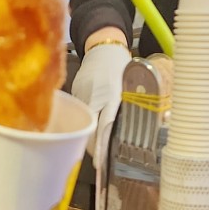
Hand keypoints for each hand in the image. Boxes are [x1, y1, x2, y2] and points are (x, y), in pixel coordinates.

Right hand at [71, 40, 130, 171]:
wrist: (102, 47)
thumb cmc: (120, 66)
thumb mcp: (128, 86)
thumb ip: (128, 106)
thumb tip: (132, 130)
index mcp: (112, 95)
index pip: (106, 127)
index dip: (102, 147)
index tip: (101, 162)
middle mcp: (95, 97)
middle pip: (91, 130)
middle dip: (94, 148)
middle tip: (99, 161)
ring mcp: (83, 96)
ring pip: (85, 124)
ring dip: (90, 136)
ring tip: (97, 146)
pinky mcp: (75, 94)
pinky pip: (81, 113)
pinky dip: (87, 122)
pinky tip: (93, 125)